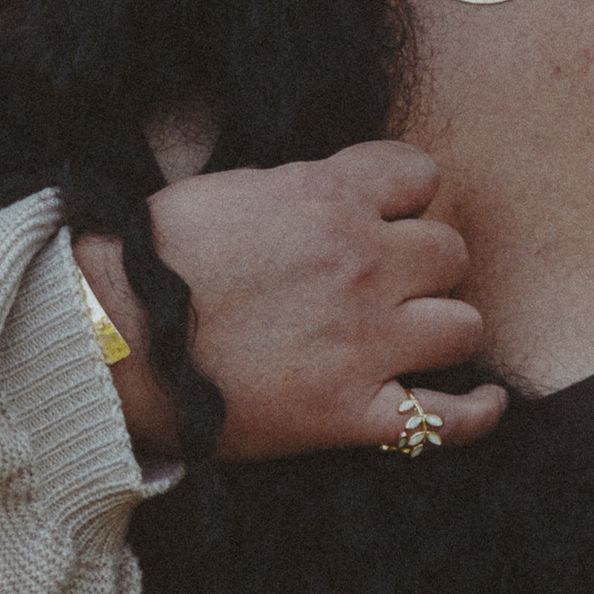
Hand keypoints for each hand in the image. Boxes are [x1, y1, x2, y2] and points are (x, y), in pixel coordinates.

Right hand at [75, 140, 500, 460]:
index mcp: (327, 196)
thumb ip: (302, 190)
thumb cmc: (153, 261)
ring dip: (441, 327)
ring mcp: (363, 340)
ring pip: (463, 323)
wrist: (107, 341)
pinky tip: (486, 399)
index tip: (386, 218)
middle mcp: (359, 262)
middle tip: (390, 284)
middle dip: (425, 264)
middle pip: (450, 250)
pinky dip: (477, 411)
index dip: (406, 199)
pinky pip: (447, 417)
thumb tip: (340, 193)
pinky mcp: (351, 412)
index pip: (420, 175)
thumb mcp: (232, 191)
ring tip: (414, 336)